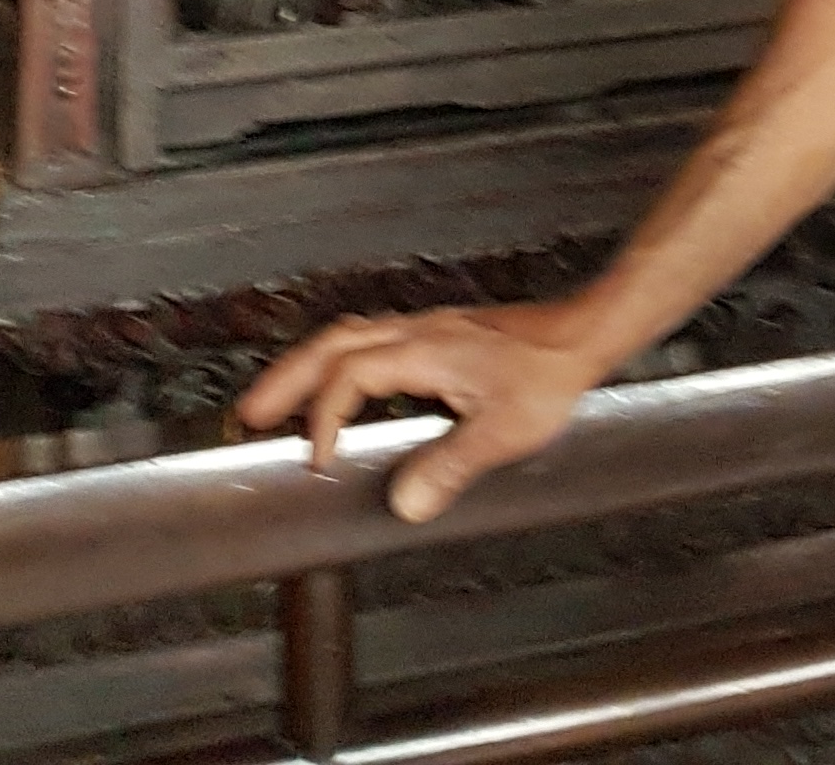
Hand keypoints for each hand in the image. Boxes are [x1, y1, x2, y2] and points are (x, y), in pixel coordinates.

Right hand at [235, 298, 615, 523]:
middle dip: (287, 378)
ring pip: (351, 335)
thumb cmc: (549, 373)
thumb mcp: (502, 430)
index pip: (350, 375)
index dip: (324, 416)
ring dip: (310, 365)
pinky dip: (342, 360)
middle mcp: (420, 334)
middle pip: (334, 342)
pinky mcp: (440, 336)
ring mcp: (429, 331)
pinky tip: (346, 387)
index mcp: (425, 351)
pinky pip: (372, 339)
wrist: (583, 334)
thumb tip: (403, 503)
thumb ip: (450, 467)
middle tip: (251, 412)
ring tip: (280, 399)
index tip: (316, 457)